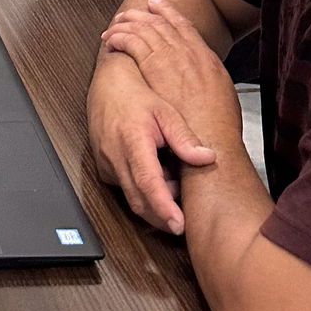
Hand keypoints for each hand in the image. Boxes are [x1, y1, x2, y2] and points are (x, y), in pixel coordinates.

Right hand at [89, 46, 215, 235]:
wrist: (107, 86)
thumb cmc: (136, 96)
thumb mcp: (166, 111)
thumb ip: (184, 137)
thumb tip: (207, 157)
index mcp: (132, 141)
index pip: (147, 182)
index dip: (163, 207)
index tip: (178, 224)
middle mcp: (115, 156)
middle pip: (138, 200)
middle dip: (162, 216)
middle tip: (186, 217)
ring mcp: (106, 165)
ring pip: (132, 197)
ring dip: (155, 201)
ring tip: (173, 181)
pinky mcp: (103, 169)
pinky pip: (125, 189)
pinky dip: (143, 191)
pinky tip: (157, 176)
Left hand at [100, 0, 240, 131]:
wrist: (213, 139)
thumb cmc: (218, 127)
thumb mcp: (222, 97)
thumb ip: (207, 82)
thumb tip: (199, 83)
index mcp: (206, 59)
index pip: (183, 27)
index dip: (168, 13)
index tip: (156, 5)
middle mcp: (189, 53)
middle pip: (161, 24)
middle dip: (142, 15)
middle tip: (128, 14)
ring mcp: (172, 57)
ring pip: (144, 28)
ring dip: (127, 23)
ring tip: (115, 25)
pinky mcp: (154, 66)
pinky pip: (132, 41)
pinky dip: (120, 37)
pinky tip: (111, 39)